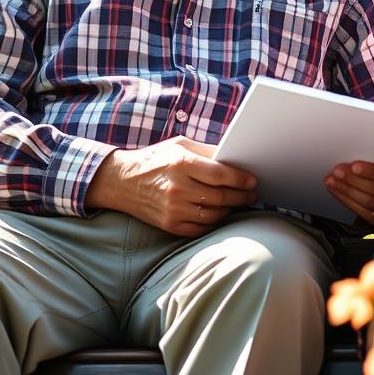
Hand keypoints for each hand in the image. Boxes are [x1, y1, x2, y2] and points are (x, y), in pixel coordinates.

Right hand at [86, 136, 256, 236]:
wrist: (121, 182)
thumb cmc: (155, 159)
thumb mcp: (180, 146)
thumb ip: (207, 152)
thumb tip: (235, 158)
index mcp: (181, 163)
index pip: (220, 174)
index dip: (240, 179)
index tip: (252, 180)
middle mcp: (177, 188)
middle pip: (220, 196)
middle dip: (241, 196)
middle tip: (252, 194)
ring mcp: (173, 209)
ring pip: (213, 215)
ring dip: (230, 210)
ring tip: (238, 203)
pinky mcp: (169, 225)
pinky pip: (200, 228)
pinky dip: (214, 222)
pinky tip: (220, 213)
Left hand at [325, 159, 373, 228]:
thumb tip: (359, 153)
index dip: (372, 171)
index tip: (354, 166)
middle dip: (354, 181)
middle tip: (337, 172)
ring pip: (371, 204)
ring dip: (348, 192)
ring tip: (333, 182)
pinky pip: (368, 215)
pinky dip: (350, 204)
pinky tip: (340, 194)